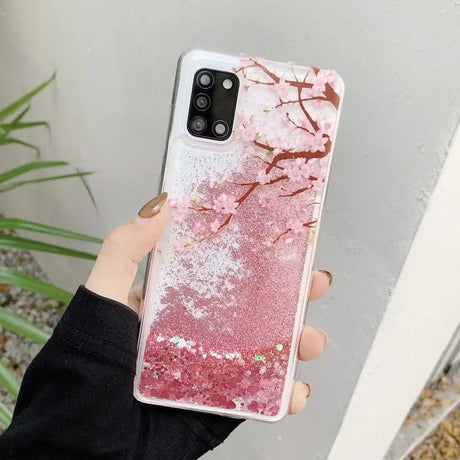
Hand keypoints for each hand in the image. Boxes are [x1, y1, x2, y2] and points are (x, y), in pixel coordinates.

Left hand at [86, 192, 331, 415]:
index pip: (223, 273)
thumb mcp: (102, 298)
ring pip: (265, 351)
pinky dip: (283, 394)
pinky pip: (257, 396)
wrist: (85, 442)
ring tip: (310, 339)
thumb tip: (161, 206)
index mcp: (176, 302)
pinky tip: (295, 390)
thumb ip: (124, 251)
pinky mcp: (219, 404)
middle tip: (314, 284)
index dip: (255, 258)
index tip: (285, 243)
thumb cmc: (88, 364)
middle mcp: (199, 332)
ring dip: (295, 343)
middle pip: (253, 309)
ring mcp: (212, 369)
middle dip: (288, 297)